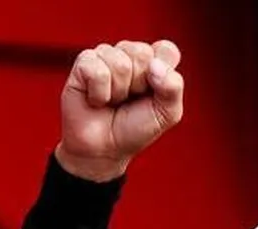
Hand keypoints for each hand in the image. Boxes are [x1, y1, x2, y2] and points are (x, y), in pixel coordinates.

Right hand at [55, 40, 184, 181]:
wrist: (104, 149)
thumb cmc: (135, 129)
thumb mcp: (167, 114)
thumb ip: (173, 88)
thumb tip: (154, 65)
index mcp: (154, 62)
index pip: (167, 50)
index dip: (163, 73)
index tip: (154, 94)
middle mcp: (130, 54)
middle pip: (142, 54)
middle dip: (139, 85)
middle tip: (129, 100)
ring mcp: (106, 55)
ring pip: (120, 63)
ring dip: (118, 92)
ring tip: (113, 101)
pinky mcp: (84, 62)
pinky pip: (97, 71)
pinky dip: (99, 94)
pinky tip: (96, 100)